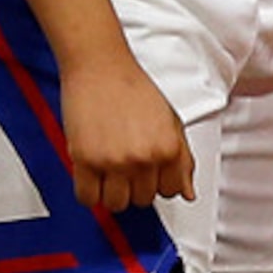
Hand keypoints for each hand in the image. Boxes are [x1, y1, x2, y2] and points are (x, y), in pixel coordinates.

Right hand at [61, 56, 192, 212]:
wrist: (102, 68)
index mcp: (169, 148)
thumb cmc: (134, 90)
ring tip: (110, 171)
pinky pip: (87, 198)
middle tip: (128, 165)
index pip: (171, 192)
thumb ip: (183, 160)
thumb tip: (188, 193)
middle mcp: (144, 158)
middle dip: (136, 186)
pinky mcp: (85, 161)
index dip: (160, 183)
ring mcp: (114, 161)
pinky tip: (92, 176)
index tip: (151, 174)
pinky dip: (89, 193)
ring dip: (112, 192)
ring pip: (116, 204)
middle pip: (143, 199)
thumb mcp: (172, 122)